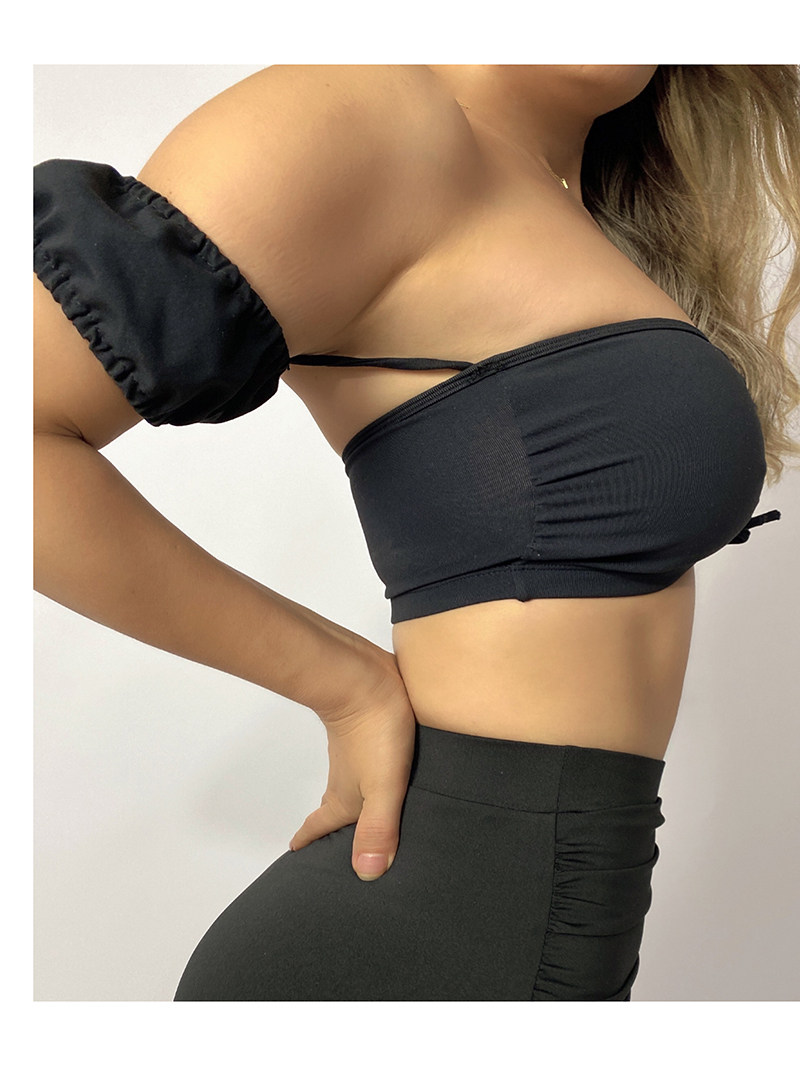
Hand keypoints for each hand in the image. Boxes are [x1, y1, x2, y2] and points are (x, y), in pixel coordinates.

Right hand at [288, 655, 416, 880]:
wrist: (367, 678)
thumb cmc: (375, 733)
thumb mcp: (383, 787)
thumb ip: (378, 828)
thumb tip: (367, 875)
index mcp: (346, 796)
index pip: (322, 824)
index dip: (309, 839)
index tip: (294, 851)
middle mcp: (347, 776)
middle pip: (332, 806)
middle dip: (329, 824)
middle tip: (326, 840)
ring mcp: (354, 751)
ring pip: (348, 782)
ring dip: (348, 798)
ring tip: (356, 810)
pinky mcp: (368, 729)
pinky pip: (363, 759)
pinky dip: (366, 772)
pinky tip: (381, 767)